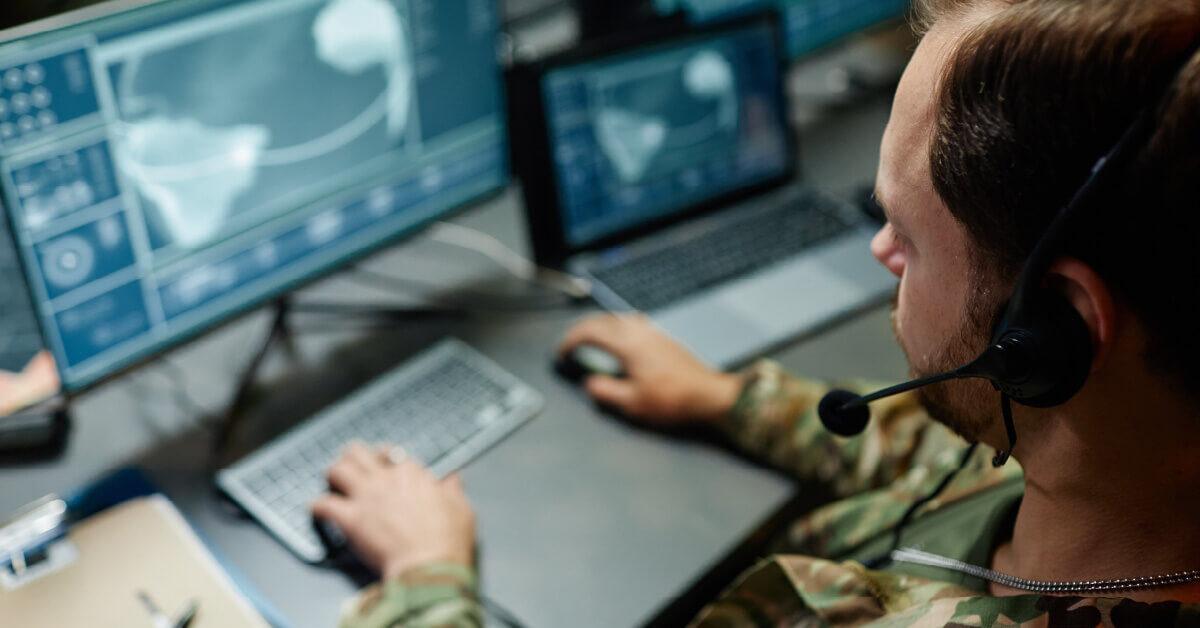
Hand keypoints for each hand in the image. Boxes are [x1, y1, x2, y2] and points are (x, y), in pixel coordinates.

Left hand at [312, 443, 474, 579]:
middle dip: (352, 458)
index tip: (385, 466)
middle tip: (352, 467)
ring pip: (337, 470)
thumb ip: (453, 490)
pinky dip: (316, 508)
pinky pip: (322, 504)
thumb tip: (453, 479)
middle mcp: (386, 479)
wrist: (430, 566)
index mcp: (412, 474)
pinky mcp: (350, 520)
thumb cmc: (448, 540)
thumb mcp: (461, 508)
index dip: (386, 459)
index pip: (392, 455)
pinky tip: (318, 513)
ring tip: (332, 484)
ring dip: (332, 475)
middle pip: (358, 453)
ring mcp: (366, 497)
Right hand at [559, 314, 742, 426]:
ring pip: (619, 318)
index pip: (590, 331)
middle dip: (582, 329)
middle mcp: (640, 332)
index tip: (562, 352)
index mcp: (629, 344)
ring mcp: (654, 333)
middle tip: (571, 343)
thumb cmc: (674, 400)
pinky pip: (634, 323)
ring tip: (593, 339)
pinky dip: (618, 327)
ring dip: (601, 325)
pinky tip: (622, 340)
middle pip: (603, 320)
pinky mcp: (664, 339)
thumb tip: (591, 384)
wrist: (708, 395)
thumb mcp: (632, 404)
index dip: (571, 340)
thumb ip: (605, 391)